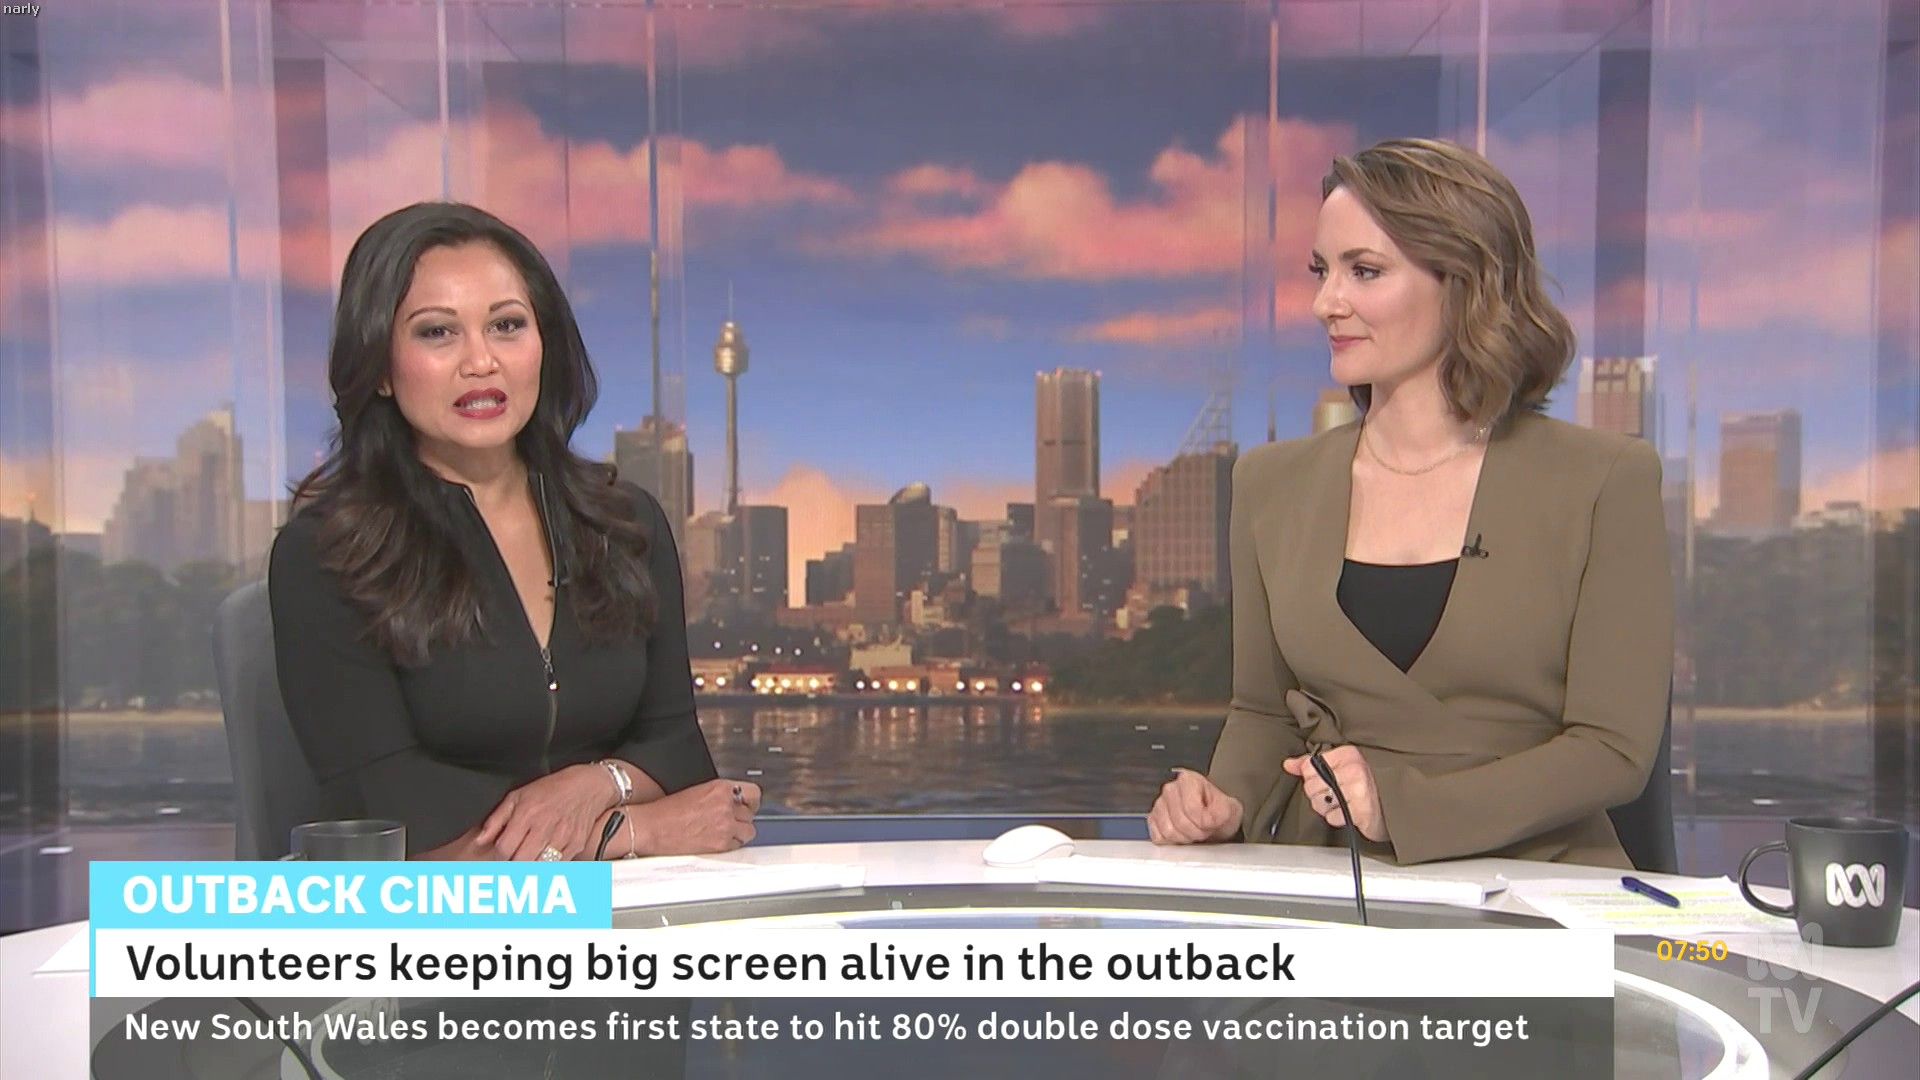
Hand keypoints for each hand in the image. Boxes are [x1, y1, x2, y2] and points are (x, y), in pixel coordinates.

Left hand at [475, 765, 616, 860]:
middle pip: (520, 862)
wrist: (588, 786)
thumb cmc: (551, 789)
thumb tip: (480, 840)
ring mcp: (562, 838)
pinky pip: (558, 866)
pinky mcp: (576, 845)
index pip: (504, 849)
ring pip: (539, 867)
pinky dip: (549, 866)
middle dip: (513, 865)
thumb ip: (496, 819)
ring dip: (531, 868)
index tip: (501, 855)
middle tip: (513, 861)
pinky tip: (545, 858)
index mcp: (527, 814)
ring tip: (529, 861)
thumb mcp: (518, 796)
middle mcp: (544, 827)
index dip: (499, 856)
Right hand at [629, 778, 760, 855]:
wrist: (652, 827)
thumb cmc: (666, 811)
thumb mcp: (698, 791)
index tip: (748, 805)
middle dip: (741, 818)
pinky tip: (717, 840)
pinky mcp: (721, 844)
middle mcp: (726, 806)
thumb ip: (720, 795)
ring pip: (749, 831)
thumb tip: (734, 802)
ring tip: (724, 832)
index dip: (751, 801)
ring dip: (739, 832)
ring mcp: (725, 825)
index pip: (753, 793)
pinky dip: (730, 845)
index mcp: (720, 788)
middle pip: (751, 814)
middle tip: (730, 821)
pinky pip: (737, 845)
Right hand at [1147, 768, 1241, 843]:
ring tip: (1195, 832)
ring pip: (1168, 831)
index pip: (1192, 808)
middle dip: (1196, 832)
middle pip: (1180, 822)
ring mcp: (1159, 805)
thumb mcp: (1232, 809)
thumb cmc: (1220, 812)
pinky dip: (1172, 841)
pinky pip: (1159, 837)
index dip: (1204, 822)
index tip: (1212, 823)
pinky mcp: (1153, 820)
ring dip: (1185, 838)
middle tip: (1205, 830)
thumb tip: (1211, 818)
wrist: (1215, 821)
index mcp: (1189, 780)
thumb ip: (1222, 811)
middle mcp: (1171, 789)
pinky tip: (1182, 835)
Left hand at [1283, 747, 1385, 841]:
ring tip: (1342, 804)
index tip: (1323, 781)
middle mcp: (1354, 769)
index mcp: (1348, 754)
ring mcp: (1358, 790)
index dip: (1310, 778)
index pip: (1309, 766)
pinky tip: (1349, 813)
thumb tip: (1289, 764)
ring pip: (1319, 802)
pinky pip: (1332, 817)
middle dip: (1318, 794)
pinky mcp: (1361, 811)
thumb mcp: (1343, 766)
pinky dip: (1338, 819)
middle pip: (1311, 785)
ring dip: (1327, 808)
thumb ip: (1313, 764)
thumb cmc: (1369, 786)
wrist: (1396, 806)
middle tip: (1334, 795)